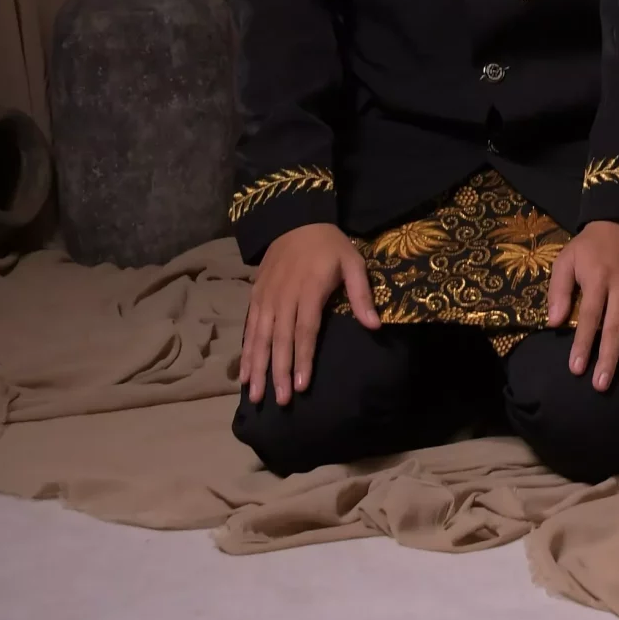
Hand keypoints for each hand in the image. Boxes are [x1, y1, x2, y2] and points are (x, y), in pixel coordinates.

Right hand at [241, 223, 380, 406]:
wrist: (295, 218)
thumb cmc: (329, 245)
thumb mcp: (353, 262)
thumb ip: (362, 294)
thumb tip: (375, 325)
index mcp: (309, 290)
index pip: (305, 331)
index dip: (302, 358)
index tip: (301, 385)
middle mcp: (284, 296)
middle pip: (281, 339)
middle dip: (279, 371)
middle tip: (280, 401)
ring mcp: (266, 297)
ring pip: (260, 337)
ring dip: (257, 367)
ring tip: (255, 396)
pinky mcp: (255, 296)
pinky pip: (249, 328)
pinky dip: (246, 352)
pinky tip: (243, 374)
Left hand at [546, 222, 618, 391]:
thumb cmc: (590, 247)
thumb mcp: (566, 259)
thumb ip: (559, 290)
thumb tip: (553, 322)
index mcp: (599, 279)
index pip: (590, 316)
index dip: (583, 342)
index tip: (577, 368)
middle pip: (616, 327)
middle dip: (609, 358)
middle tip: (601, 385)